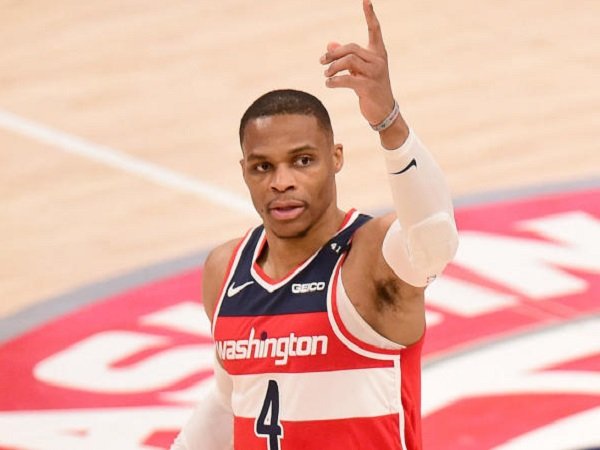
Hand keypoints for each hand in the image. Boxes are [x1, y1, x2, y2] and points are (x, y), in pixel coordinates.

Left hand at [320, 0, 394, 125]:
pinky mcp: (368, 87)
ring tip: (325, 75)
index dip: (370, 15)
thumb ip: (346, 57)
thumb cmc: (370, 88)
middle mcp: (378, 60)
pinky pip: (347, 79)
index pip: (375, 30)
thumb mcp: (359, 70)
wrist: (383, 111)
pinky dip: (334, 81)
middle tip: (321, 62)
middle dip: (333, 54)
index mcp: (378, 53)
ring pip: (348, 61)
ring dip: (332, 68)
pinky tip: (328, 84)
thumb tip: (329, 44)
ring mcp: (375, 74)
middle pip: (351, 48)